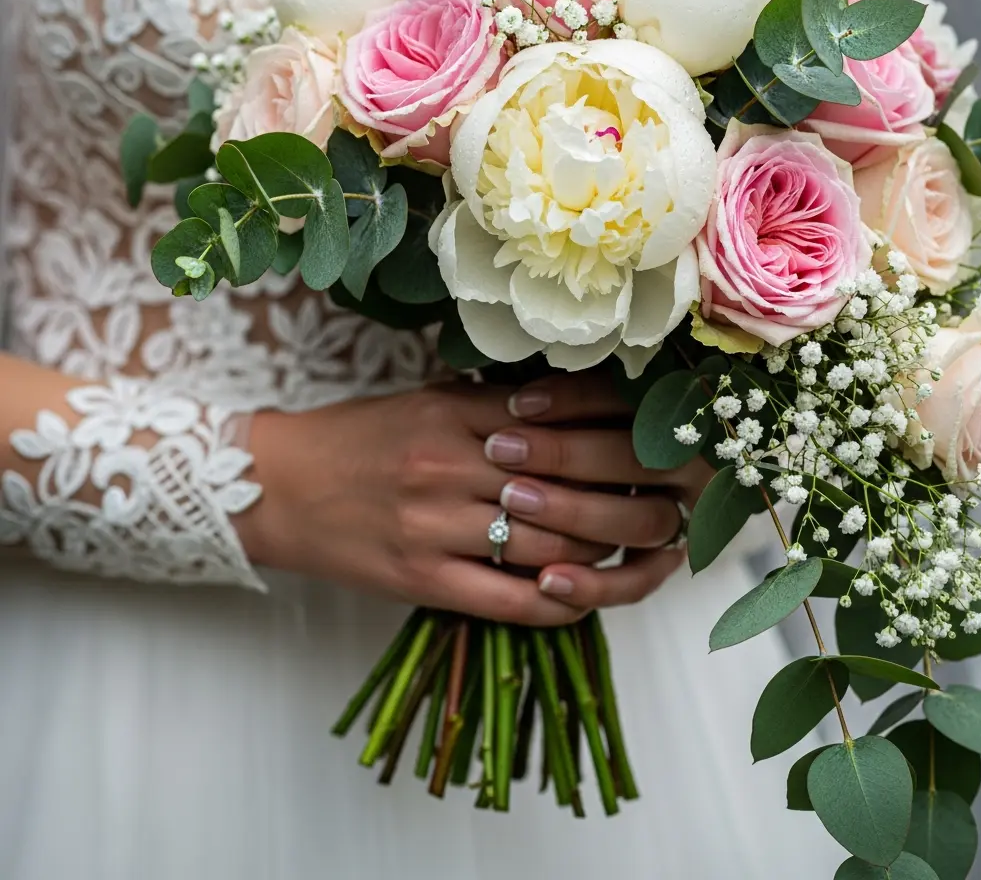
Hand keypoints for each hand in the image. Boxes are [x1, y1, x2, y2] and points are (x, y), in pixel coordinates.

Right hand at [241, 375, 710, 624]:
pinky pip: (507, 601)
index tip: (666, 442)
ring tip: (654, 549)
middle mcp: (450, 465)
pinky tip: (587, 596)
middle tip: (681, 502)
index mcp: (455, 412)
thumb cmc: (358, 438)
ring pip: (550, 547)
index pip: (563, 418)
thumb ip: (493, 400)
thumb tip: (574, 404)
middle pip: (571, 486)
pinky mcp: (420, 580)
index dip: (626, 432)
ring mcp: (435, 527)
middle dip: (638, 496)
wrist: (277, 485)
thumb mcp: (425, 398)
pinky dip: (558, 604)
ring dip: (613, 554)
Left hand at [488, 374, 713, 611]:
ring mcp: (685, 516)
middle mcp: (694, 464)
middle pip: (638, 459)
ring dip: (575, 512)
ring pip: (642, 521)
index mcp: (682, 409)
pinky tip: (546, 580)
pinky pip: (639, 581)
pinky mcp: (665, 563)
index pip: (631, 399)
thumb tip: (515, 386)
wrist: (615, 485)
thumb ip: (566, 393)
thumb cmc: (573, 424)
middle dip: (565, 454)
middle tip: (502, 450)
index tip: (515, 405)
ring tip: (512, 500)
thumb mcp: (577, 402)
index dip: (575, 399)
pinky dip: (594, 584)